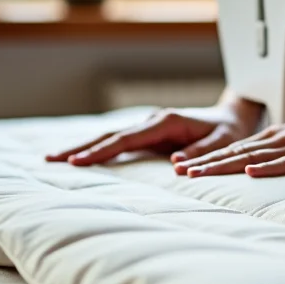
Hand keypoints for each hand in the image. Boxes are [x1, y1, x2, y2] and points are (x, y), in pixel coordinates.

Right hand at [46, 100, 261, 166]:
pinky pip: (118, 143)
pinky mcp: (148, 135)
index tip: (78, 161)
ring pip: (109, 138)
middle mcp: (152, 121)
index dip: (102, 151)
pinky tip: (79, 158)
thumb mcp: (223, 144)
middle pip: (109, 136)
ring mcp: (148, 127)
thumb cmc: (230, 133)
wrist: (234, 118)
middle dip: (80, 148)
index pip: (127, 139)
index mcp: (166, 122)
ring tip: (53, 159)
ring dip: (83, 148)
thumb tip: (178, 165)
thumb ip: (202, 153)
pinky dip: (97, 150)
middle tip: (50, 159)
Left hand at [175, 100, 284, 177]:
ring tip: (200, 173)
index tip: (186, 167)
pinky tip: (251, 173)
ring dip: (225, 165)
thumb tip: (266, 170)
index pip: (236, 148)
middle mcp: (282, 139)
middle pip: (236, 151)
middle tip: (179, 171)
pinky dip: (268, 168)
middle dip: (206, 162)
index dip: (210, 158)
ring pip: (254, 156)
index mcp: (279, 137)